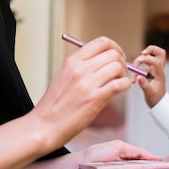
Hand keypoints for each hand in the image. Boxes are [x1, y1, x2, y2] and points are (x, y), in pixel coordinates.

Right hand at [33, 36, 132, 150]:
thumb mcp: (64, 77)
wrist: (43, 126)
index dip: (115, 47)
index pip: (101, 42)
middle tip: (120, 72)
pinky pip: (120, 84)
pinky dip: (125, 85)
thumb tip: (104, 61)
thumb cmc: (54, 105)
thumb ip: (82, 67)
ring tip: (119, 83)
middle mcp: (80, 69)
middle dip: (122, 61)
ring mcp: (87, 83)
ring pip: (118, 67)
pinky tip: (121, 90)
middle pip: (113, 53)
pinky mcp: (95, 99)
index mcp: (72, 61)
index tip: (117, 56)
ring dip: (124, 74)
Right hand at [132, 45, 166, 107]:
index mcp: (161, 74)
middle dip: (151, 49)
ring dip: (139, 62)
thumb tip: (139, 77)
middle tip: (142, 53)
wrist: (158, 104)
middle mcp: (158, 70)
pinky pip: (142, 67)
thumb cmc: (155, 99)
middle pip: (159, 53)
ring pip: (149, 58)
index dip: (148, 58)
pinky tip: (134, 80)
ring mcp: (154, 70)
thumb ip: (144, 85)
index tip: (140, 60)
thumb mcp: (149, 94)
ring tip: (134, 73)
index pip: (157, 61)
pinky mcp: (149, 73)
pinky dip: (137, 71)